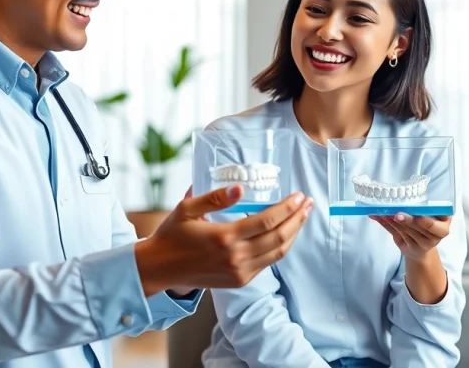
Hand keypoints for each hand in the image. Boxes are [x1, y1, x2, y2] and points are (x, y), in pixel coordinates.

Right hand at [135, 185, 312, 295]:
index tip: (299, 196)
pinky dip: (280, 247)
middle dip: (297, 219)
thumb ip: (214, 197)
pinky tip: (284, 233)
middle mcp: (235, 257)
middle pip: (279, 237)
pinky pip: (268, 262)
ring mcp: (239, 272)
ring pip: (277, 252)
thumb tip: (239, 188)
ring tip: (302, 216)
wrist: (160, 268)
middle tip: (308, 203)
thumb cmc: (172, 234)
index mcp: (224, 237)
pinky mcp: (239, 280)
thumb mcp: (187, 208)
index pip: (267, 221)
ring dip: (294, 234)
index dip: (287, 208)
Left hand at [370, 214, 451, 262]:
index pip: (435, 224)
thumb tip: (400, 194)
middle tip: (396, 214)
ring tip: (384, 212)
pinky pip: (397, 234)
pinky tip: (378, 217)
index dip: (425, 221)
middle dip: (407, 221)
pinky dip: (386, 224)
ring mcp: (424, 245)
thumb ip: (419, 208)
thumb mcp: (429, 215)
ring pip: (406, 231)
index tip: (417, 217)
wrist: (422, 247)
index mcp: (443, 225)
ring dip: (393, 221)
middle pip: (419, 227)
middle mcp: (436, 236)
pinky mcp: (410, 248)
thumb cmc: (427, 225)